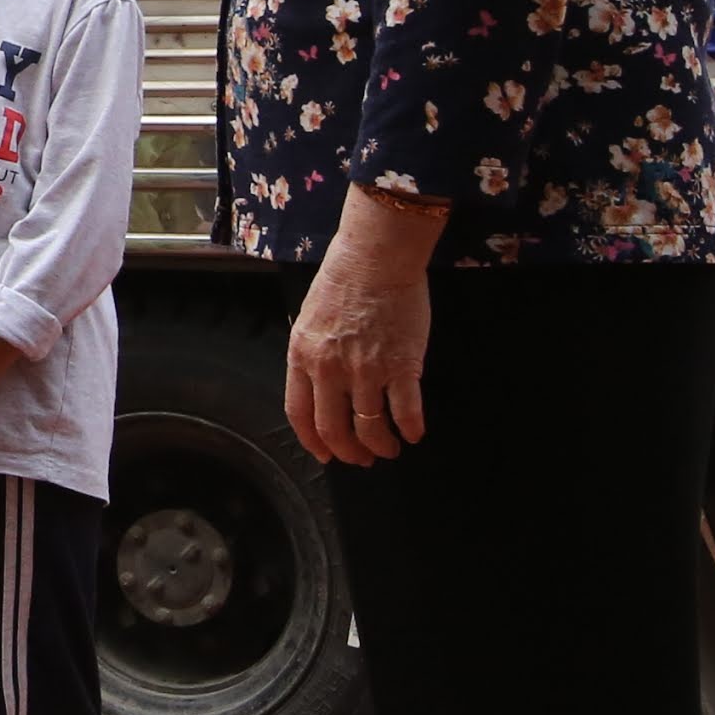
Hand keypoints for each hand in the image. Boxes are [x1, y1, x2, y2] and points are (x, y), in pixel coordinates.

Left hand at [285, 185, 445, 465]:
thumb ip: (312, 354)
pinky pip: (407, 411)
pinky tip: (414, 433)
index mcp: (303, 357)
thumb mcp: (310, 318)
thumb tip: (318, 383)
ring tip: (390, 448)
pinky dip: (411, 429)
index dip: (313, 441)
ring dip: (381, 445)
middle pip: (334, 429)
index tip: (325, 454)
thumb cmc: (344, 278)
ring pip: (371, 428)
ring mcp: (367, 370)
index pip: (301, 415)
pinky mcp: (402, 365)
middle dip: (348, 452)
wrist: (377, 256)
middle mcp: (331, 371)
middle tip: (361, 459)